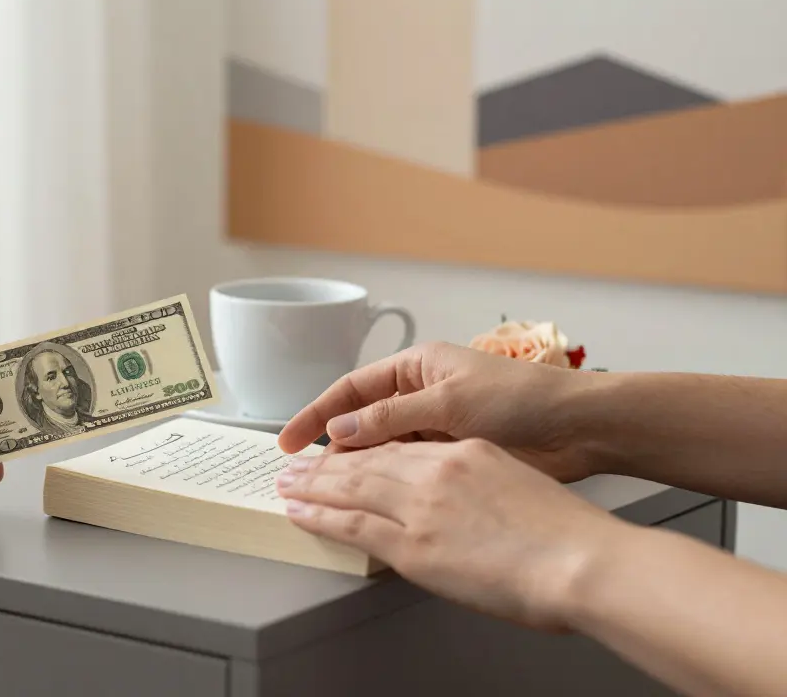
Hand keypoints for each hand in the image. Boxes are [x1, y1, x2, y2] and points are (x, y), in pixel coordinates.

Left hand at [276, 438, 628, 631]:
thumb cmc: (568, 535)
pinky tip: (299, 512)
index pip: (399, 446)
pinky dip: (320, 516)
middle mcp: (437, 471)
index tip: (340, 452)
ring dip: (312, 486)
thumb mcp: (518, 484)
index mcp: (465, 453)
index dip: (363, 449)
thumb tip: (460, 502)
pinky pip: (352, 524)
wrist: (581, 561)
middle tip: (296, 464)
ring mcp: (422, 506)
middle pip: (367, 461)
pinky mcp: (413, 545)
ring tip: (286, 484)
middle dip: (327, 464)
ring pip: (351, 487)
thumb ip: (480, 484)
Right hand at [277, 341, 598, 482]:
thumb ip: (390, 419)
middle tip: (301, 473)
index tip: (288, 439)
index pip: (352, 389)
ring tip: (330, 491)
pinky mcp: (454, 457)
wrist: (580, 428)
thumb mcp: (447, 403)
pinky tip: (374, 500)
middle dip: (332, 445)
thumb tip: (340, 431)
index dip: (316, 413)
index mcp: (418, 367)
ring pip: (385, 449)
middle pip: (363, 420)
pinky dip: (390, 483)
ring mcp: (438, 427)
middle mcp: (423, 394)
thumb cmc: (522, 399)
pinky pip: (410, 470)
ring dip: (360, 467)